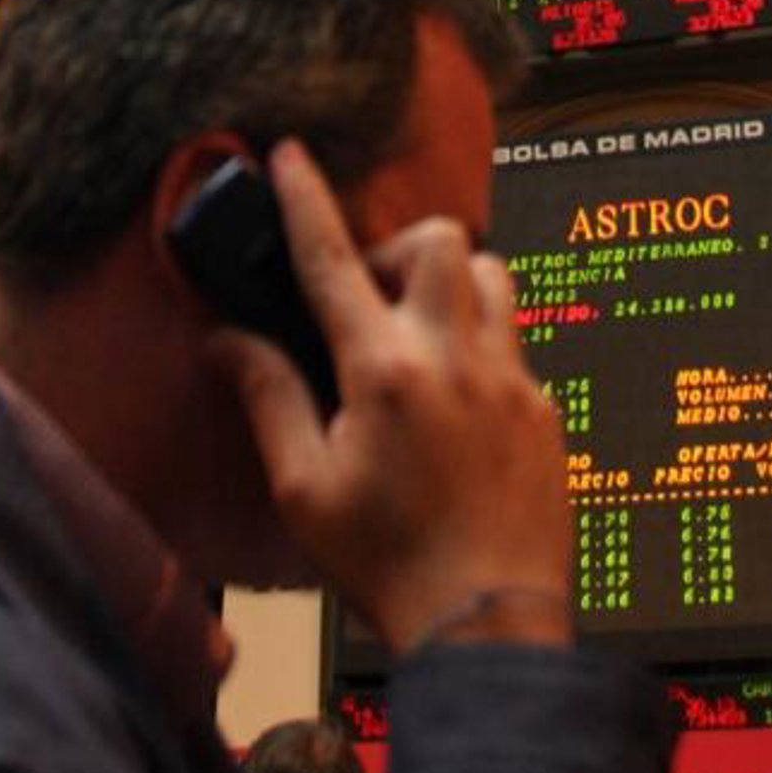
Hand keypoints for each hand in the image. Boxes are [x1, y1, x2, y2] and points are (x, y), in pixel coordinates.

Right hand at [210, 141, 572, 653]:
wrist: (488, 619)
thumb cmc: (386, 563)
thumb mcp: (302, 488)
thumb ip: (269, 397)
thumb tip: (226, 340)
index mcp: (383, 371)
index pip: (332, 258)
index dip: (305, 198)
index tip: (290, 153)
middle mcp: (455, 357)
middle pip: (437, 239)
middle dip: (397, 247)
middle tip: (369, 299)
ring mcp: (510, 378)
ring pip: (492, 275)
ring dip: (451, 284)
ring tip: (420, 336)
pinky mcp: (545, 407)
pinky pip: (518, 339)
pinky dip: (482, 344)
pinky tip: (456, 402)